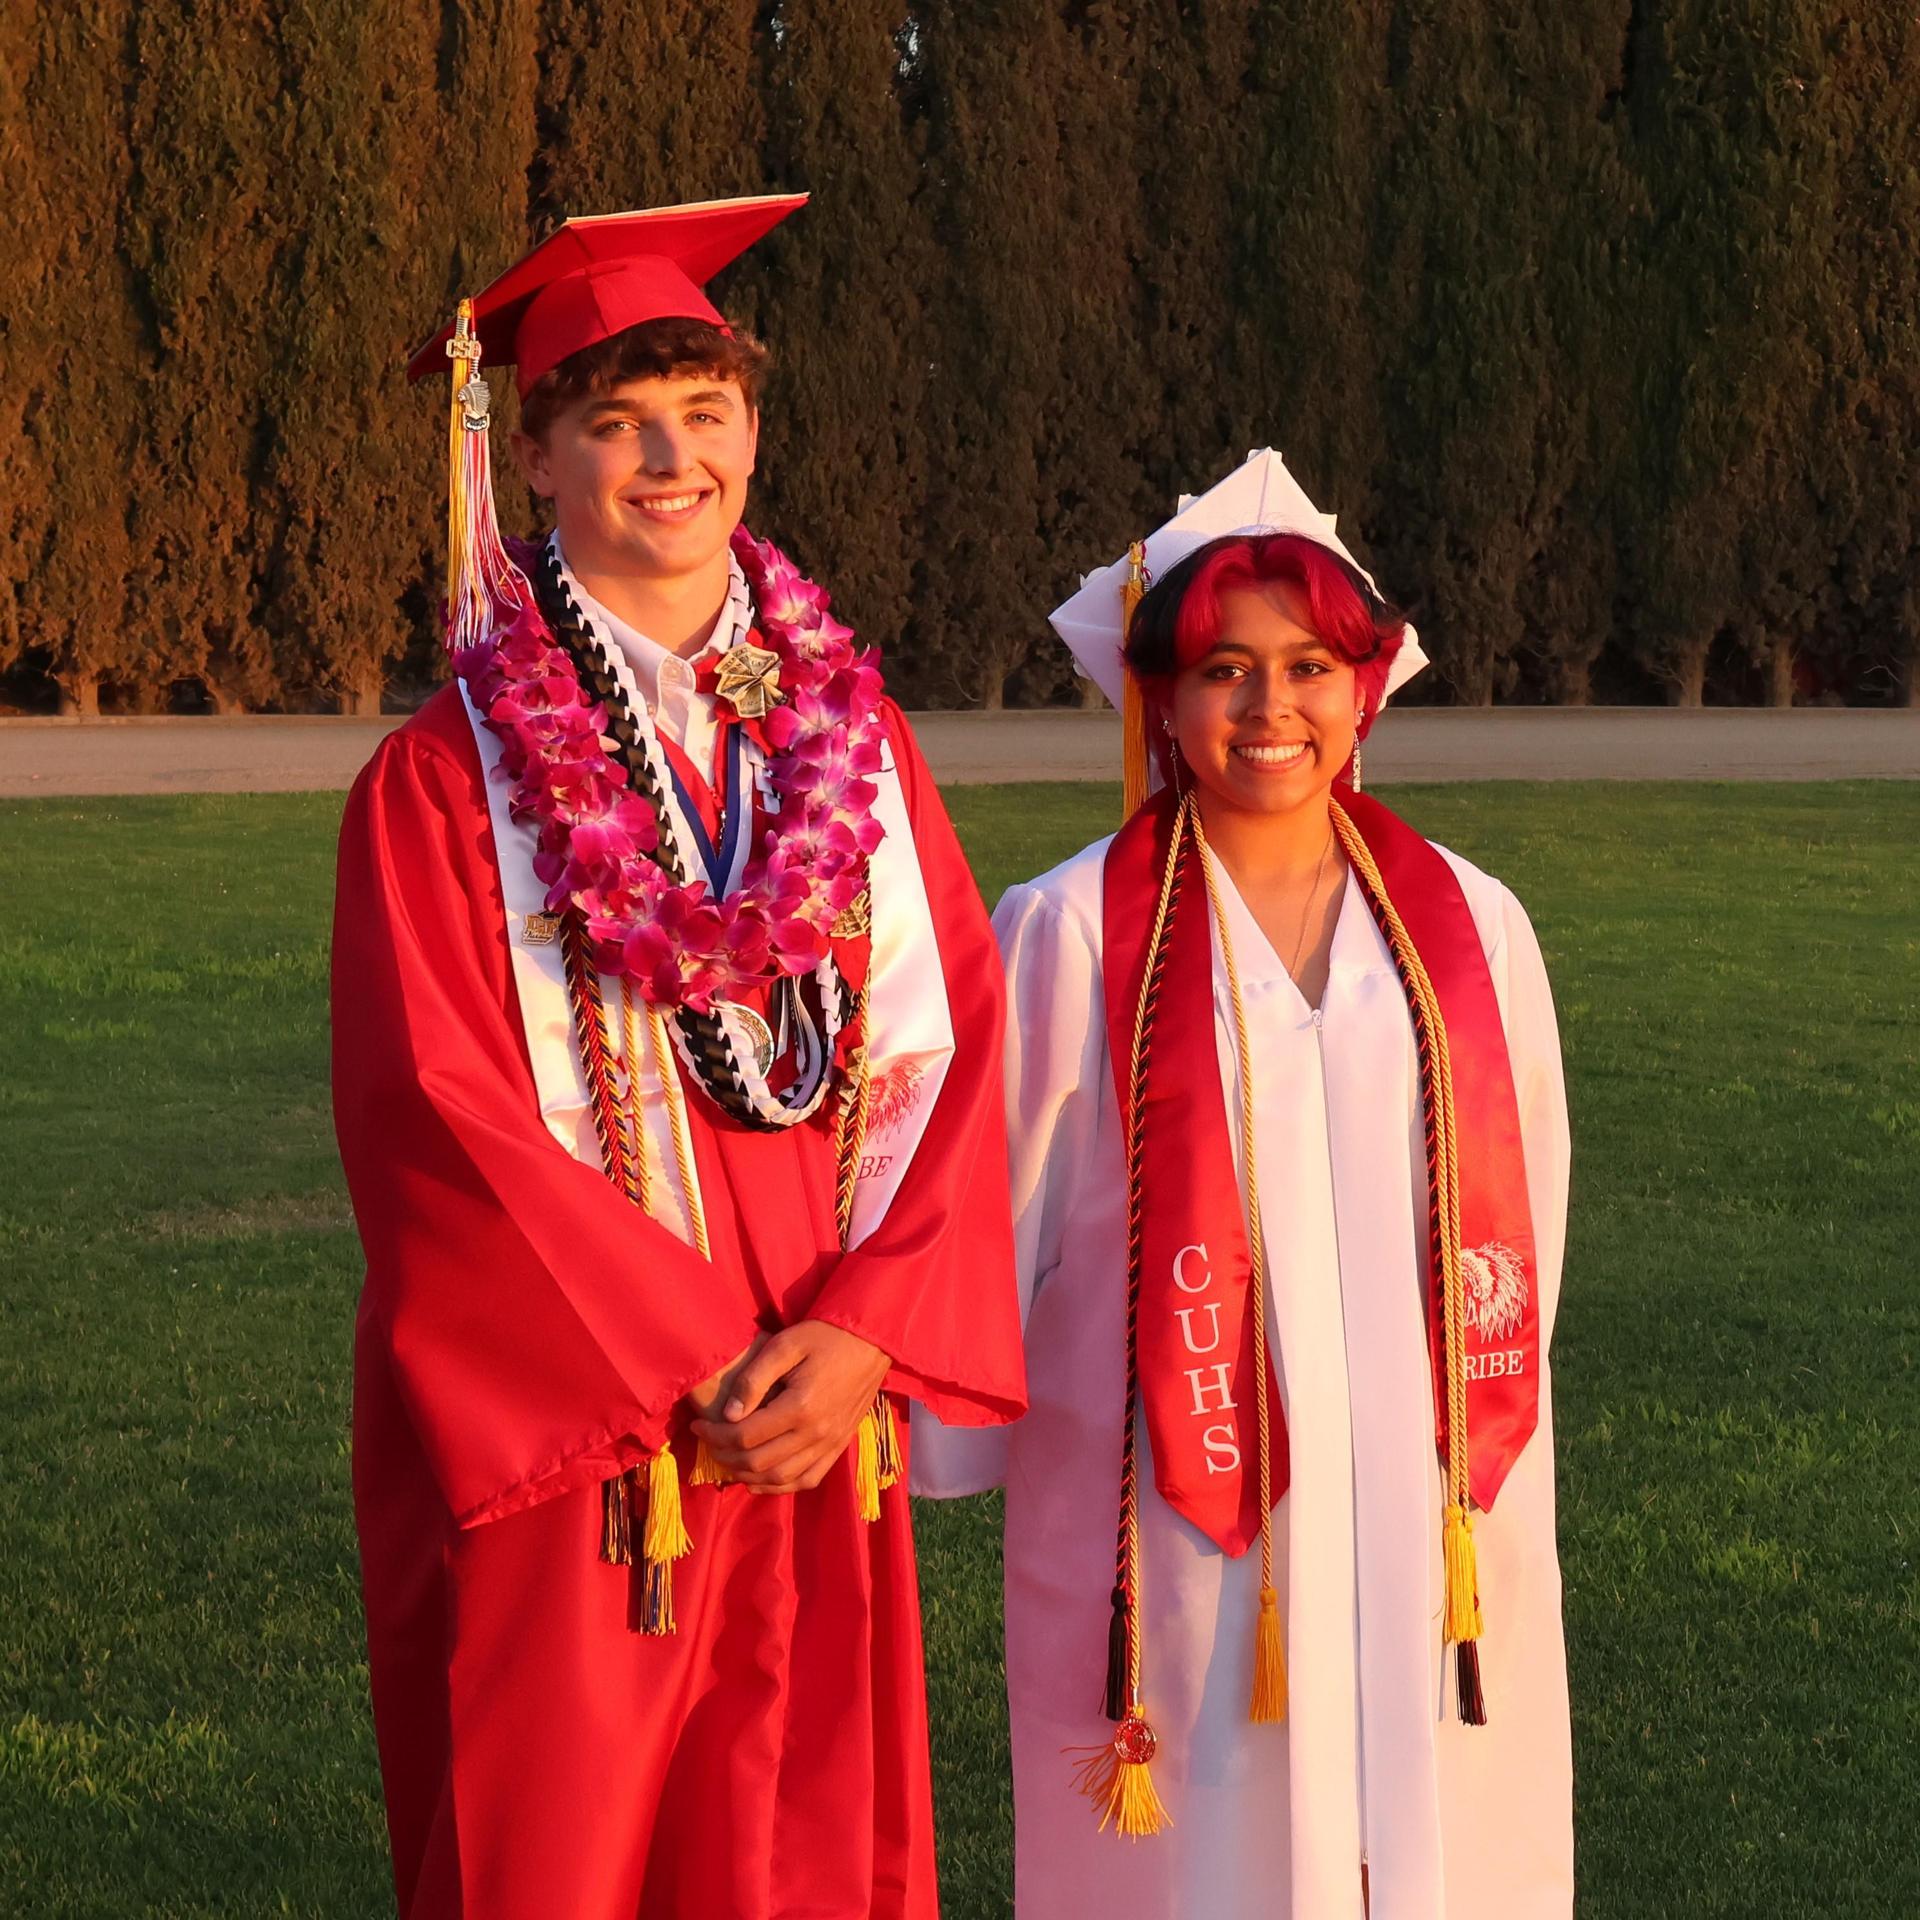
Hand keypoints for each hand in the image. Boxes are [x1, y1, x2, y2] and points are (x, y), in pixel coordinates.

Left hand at [690, 1322, 890, 1493]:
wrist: (871, 1340)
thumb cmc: (824, 1336)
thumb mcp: (784, 1344)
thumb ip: (753, 1379)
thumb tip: (727, 1415)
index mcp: (800, 1406)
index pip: (745, 1436)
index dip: (714, 1436)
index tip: (697, 1426)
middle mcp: (816, 1433)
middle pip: (758, 1462)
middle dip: (725, 1457)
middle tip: (708, 1442)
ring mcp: (830, 1444)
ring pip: (781, 1478)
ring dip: (748, 1476)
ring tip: (728, 1461)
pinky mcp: (840, 1446)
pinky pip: (807, 1479)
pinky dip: (780, 1486)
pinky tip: (761, 1480)